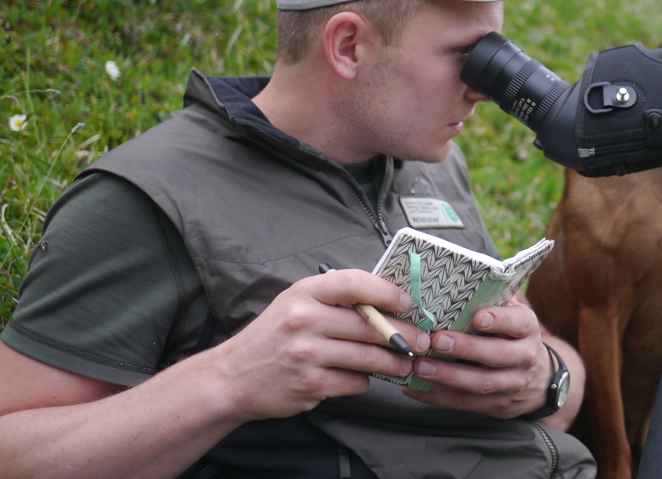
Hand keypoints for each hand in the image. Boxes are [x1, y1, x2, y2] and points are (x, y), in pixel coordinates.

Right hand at [208, 269, 430, 421]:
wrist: (233, 377)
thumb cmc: (274, 335)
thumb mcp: (297, 303)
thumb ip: (336, 299)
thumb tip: (388, 301)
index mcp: (305, 293)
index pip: (355, 284)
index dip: (388, 292)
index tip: (407, 303)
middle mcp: (305, 320)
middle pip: (370, 326)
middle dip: (404, 334)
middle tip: (422, 340)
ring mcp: (307, 354)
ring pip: (369, 357)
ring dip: (394, 362)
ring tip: (406, 362)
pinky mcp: (310, 384)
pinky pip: (355, 382)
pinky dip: (364, 381)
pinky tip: (364, 377)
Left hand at [402, 297, 552, 418]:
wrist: (539, 381)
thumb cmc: (513, 337)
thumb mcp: (513, 316)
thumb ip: (494, 300)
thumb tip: (460, 278)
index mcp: (527, 330)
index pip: (519, 323)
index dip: (500, 320)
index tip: (478, 317)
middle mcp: (524, 357)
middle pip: (497, 355)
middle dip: (466, 349)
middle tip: (437, 340)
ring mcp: (512, 384)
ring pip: (481, 383)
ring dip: (448, 376)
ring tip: (420, 366)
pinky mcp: (496, 405)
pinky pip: (466, 404)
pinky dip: (438, 397)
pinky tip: (415, 387)